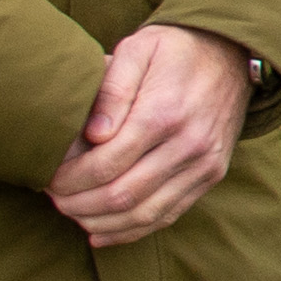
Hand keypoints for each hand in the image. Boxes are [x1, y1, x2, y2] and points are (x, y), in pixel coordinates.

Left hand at [49, 23, 255, 247]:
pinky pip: (168, 215)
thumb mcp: (138, 49)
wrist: (232, 54)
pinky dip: (131, 231)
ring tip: (72, 214)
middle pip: (122, 194)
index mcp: (164, 112)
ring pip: (144, 214)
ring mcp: (204, 164)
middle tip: (53, 198)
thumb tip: (92, 134)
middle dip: (78, 203)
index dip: (70, 178)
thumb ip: (111, 89)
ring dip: (101, 222)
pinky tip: (101, 231)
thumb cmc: (175, 49)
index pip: (107, 163)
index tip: (48, 177)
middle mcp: (189, 144)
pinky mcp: (211, 176)